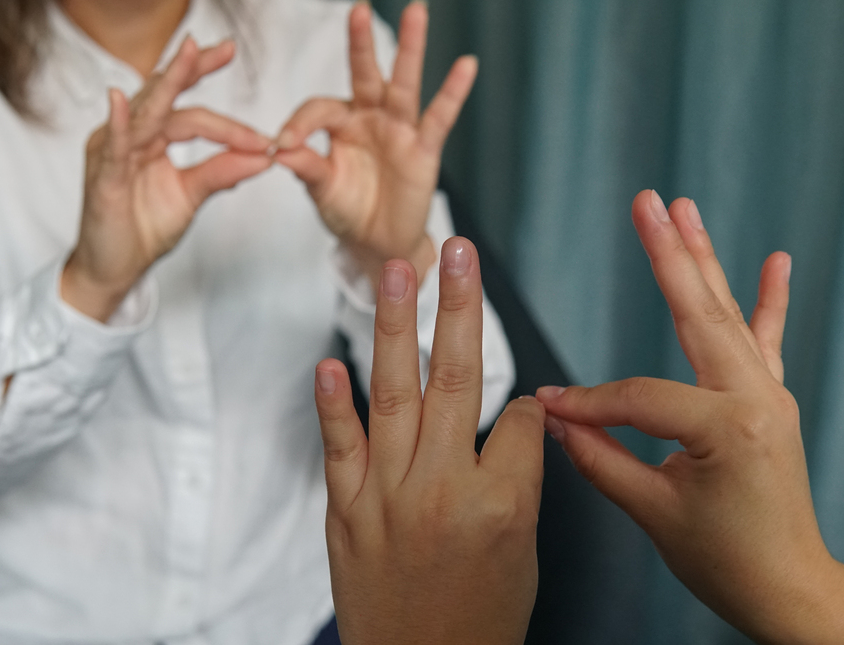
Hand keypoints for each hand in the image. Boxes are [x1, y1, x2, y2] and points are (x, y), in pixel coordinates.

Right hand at [62, 36, 272, 321]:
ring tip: (189, 52)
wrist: (115, 267)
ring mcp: (113, 152)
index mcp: (153, 138)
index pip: (192, 113)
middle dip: (196, 68)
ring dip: (169, 82)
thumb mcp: (192, 195)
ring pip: (147, 112)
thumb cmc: (144, 228)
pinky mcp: (102, 177)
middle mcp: (131, 136)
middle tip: (228, 47)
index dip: (227, 114)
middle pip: (167, 95)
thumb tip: (265, 155)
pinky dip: (118, 123)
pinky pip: (112, 146)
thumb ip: (223, 171)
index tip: (262, 123)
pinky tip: (120, 101)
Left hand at [276, 0, 477, 287]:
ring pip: (404, 83)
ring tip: (416, 10)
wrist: (377, 244)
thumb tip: (278, 149)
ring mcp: (399, 129)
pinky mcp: (423, 148)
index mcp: (340, 123)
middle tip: (358, 8)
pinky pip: (439, 117)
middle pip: (366, 72)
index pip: (318, 109)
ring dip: (410, 47)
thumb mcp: (321, 189)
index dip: (299, 124)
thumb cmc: (348, 211)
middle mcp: (370, 117)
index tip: (281, 145)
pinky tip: (466, 64)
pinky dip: (453, 91)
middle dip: (361, 41)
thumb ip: (306, 166)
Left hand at [315, 237, 544, 644]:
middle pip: (456, 379)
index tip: (523, 406)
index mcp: (503, 503)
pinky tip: (330, 362)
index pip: (520, 419)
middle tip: (457, 250)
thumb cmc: (481, 618)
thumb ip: (517, 480)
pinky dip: (332, 404)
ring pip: (394, 394)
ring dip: (396, 326)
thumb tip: (515, 420)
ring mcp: (388, 497)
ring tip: (399, 270)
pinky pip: (340, 448)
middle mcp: (444, 490)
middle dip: (458, 305)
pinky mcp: (346, 510)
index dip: (529, 406)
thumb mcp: (523, 551)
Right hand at [537, 190, 843, 642]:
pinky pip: (766, 341)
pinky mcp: (770, 402)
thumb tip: (554, 420)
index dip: (587, 401)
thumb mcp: (653, 514)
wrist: (789, 589)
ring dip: (703, 259)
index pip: (640, 397)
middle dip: (668, 254)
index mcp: (729, 428)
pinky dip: (770, 300)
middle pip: (699, 316)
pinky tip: (777, 261)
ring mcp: (768, 396)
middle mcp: (756, 400)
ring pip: (728, 315)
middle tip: (646, 203)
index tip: (547, 407)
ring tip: (683, 208)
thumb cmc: (729, 562)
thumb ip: (599, 459)